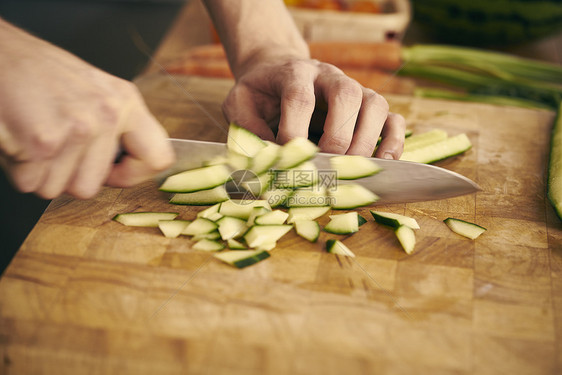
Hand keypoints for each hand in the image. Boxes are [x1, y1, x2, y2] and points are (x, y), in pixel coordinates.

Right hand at [0, 19, 174, 198]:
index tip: (114, 173)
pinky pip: (30, 183)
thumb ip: (117, 129)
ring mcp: (77, 129)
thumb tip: (127, 169)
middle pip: (90, 188)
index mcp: (125, 102)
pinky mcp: (44, 142)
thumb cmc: (40, 73)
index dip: (133, 176)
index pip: (159, 158)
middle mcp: (107, 115)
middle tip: (50, 142)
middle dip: (64, 175)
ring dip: (38, 171)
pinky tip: (18, 136)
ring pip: (57, 189)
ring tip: (33, 133)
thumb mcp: (95, 91)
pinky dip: (17, 168)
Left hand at [222, 56, 405, 157]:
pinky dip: (393, 142)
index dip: (294, 129)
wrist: (278, 73)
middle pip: (347, 94)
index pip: (300, 97)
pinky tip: (382, 163)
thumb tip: (268, 162)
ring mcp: (354, 89)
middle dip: (336, 136)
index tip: (286, 158)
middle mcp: (329, 76)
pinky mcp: (369, 107)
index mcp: (294, 73)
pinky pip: (393, 119)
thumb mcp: (240, 105)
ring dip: (366, 141)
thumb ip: (247, 129)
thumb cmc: (259, 94)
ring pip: (375, 104)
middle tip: (323, 165)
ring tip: (350, 168)